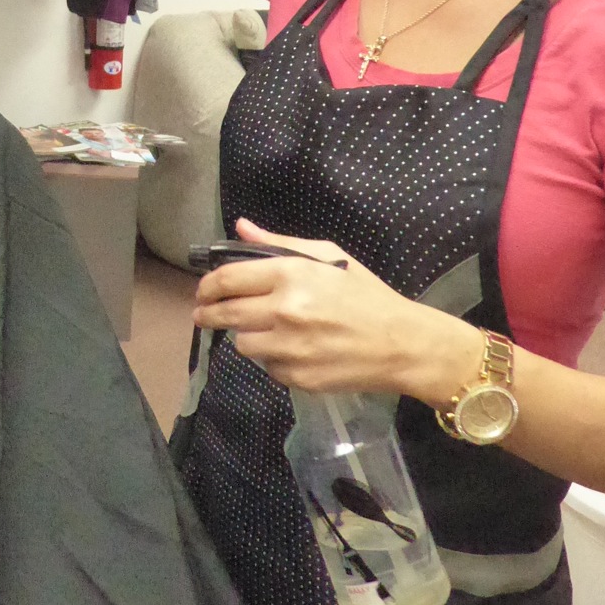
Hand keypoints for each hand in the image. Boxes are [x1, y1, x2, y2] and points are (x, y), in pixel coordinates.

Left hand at [192, 219, 481, 402]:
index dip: (207, 286)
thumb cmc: (366, 296)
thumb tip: (240, 228)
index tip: (202, 292)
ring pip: (242, 344)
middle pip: (225, 314)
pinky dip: (273, 359)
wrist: (402, 344)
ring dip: (247, 336)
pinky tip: (295, 350)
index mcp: (291, 275)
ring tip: (267, 330)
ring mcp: (289, 347)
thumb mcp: (328, 257)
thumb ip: (278, 243)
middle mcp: (284, 311)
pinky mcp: (296, 377)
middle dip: (208, 314)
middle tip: (204, 314)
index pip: (228, 279)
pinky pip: (267, 367)